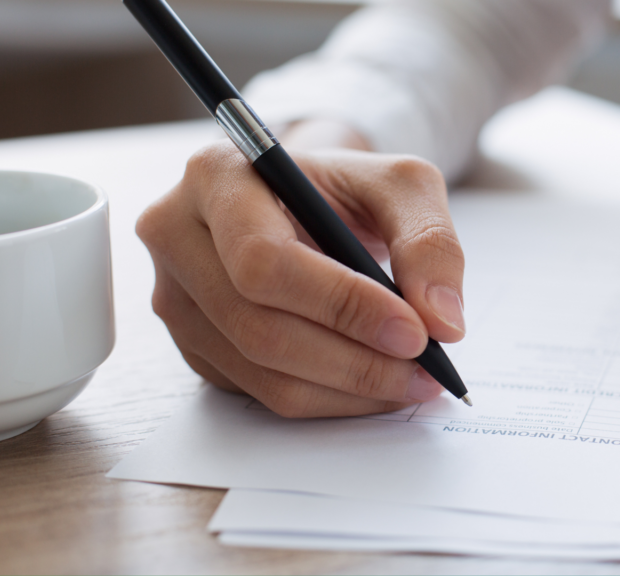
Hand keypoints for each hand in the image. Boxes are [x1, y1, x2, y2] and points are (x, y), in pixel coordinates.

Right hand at [137, 129, 465, 416]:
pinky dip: (329, 399)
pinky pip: (260, 392)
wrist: (308, 203)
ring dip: (348, 390)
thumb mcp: (402, 186)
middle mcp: (177, 235)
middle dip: (354, 360)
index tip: (414, 332)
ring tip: (413, 381)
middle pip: (257, 327)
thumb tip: (442, 320)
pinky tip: (374, 385)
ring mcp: (177, 296)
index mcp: (216, 176)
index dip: (342, 306)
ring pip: (260, 371)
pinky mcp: (195, 344)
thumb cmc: (346, 188)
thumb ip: (430, 240)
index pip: (264, 260)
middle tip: (424, 369)